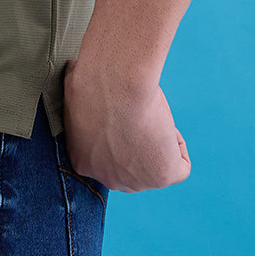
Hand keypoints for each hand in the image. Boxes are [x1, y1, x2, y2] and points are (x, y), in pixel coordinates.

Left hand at [62, 48, 190, 192]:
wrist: (113, 83)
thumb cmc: (91, 78)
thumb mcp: (75, 90)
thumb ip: (79, 99)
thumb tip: (75, 73)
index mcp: (82, 160)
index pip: (104, 155)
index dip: (115, 130)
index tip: (119, 110)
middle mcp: (107, 178)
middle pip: (129, 167)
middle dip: (134, 142)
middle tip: (136, 113)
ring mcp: (135, 182)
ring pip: (154, 167)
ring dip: (155, 141)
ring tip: (148, 113)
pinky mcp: (161, 177)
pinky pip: (180, 167)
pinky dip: (177, 143)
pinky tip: (163, 121)